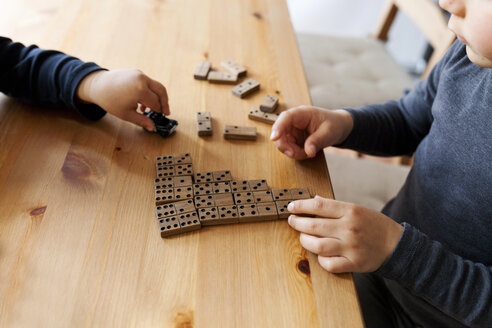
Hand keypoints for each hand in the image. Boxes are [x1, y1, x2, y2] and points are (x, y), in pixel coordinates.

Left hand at [76, 69, 169, 130]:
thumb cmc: (110, 100)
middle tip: (165, 112)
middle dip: (164, 103)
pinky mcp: (137, 72)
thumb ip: (142, 120)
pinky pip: (148, 82)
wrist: (97, 85)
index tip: (160, 118)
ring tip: (152, 109)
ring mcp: (140, 74)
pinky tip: (143, 102)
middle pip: (161, 92)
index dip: (159, 112)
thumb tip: (152, 127)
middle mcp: (142, 80)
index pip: (156, 103)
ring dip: (157, 97)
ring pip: (156, 86)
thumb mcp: (126, 114)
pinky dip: (150, 91)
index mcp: (140, 90)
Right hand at [270, 106, 352, 159]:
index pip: (286, 117)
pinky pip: (288, 148)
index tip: (274, 138)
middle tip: (295, 154)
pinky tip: (307, 152)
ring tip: (308, 152)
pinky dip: (296, 153)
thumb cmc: (334, 125)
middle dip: (285, 145)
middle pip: (280, 132)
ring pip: (282, 142)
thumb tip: (309, 152)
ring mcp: (292, 130)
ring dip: (292, 151)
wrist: (338, 127)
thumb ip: (318, 141)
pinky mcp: (293, 138)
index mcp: (302, 113)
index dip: (278, 127)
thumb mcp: (329, 133)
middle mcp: (294, 121)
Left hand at [287, 196, 402, 272]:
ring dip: (304, 241)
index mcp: (350, 211)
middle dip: (297, 223)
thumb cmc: (373, 224)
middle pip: (314, 226)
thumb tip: (313, 200)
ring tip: (302, 236)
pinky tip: (319, 254)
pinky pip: (329, 264)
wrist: (396, 244)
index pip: (318, 206)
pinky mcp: (353, 263)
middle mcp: (349, 228)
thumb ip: (335, 206)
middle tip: (292, 221)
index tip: (291, 207)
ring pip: (317, 246)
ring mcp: (351, 247)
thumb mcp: (357, 209)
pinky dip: (320, 260)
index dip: (300, 206)